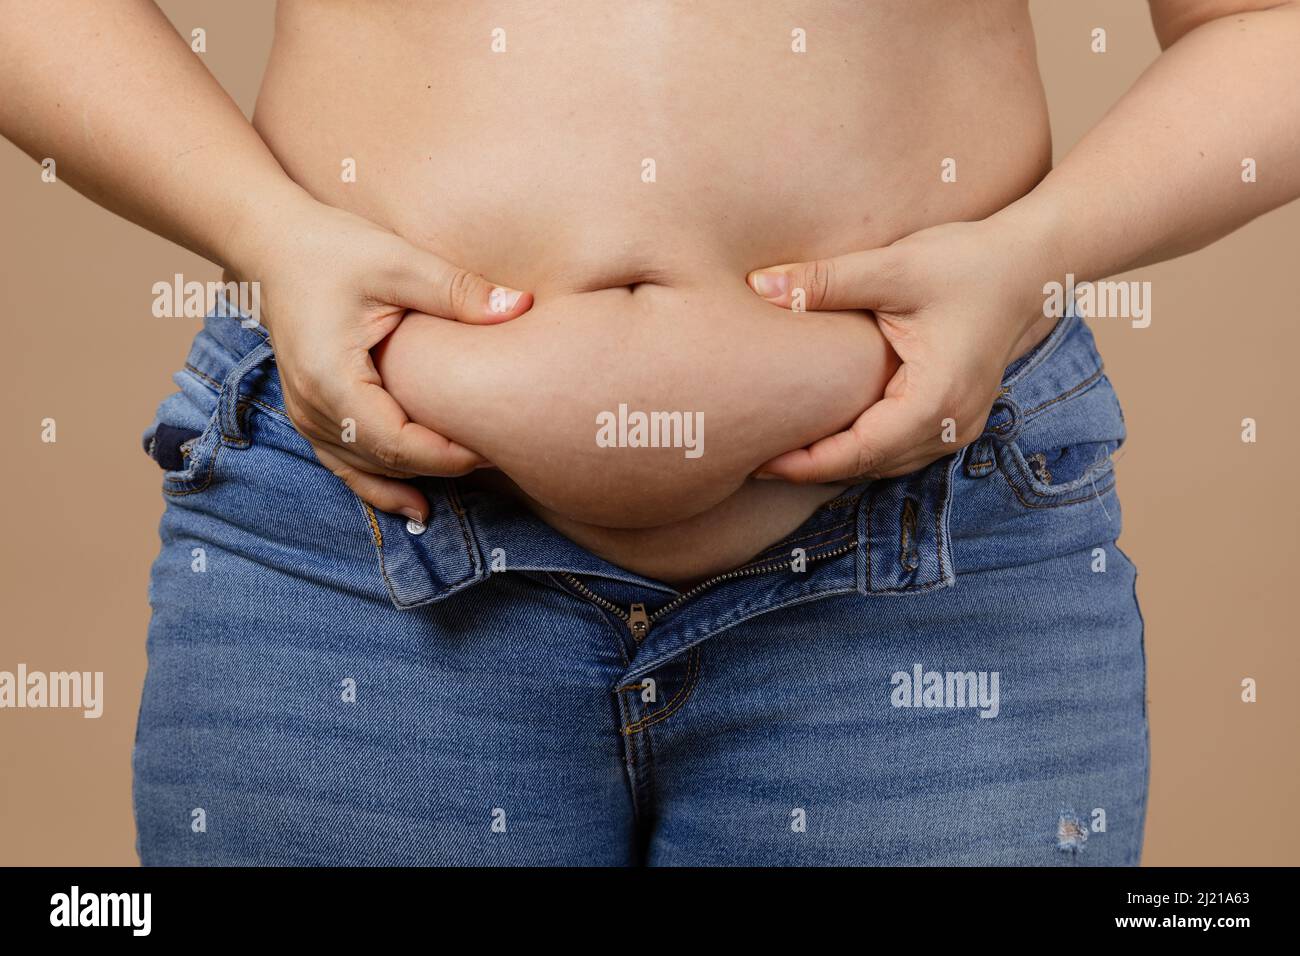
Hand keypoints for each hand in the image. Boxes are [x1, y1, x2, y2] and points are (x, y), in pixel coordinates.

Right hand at [229, 194, 532, 520]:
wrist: (274, 244)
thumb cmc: (334, 248)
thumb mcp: (399, 262)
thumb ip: (459, 291)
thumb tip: (523, 307)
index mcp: (331, 379)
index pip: (398, 443)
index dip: (449, 456)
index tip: (497, 447)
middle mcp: (312, 409)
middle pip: (387, 462)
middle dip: (444, 467)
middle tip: (502, 456)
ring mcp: (306, 416)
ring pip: (367, 471)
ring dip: (418, 480)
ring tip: (474, 483)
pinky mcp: (311, 414)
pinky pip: (347, 465)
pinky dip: (382, 486)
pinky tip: (418, 506)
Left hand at [745, 216, 1057, 481]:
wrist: (1028, 265)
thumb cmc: (965, 262)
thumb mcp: (892, 267)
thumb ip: (823, 281)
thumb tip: (757, 286)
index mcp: (936, 400)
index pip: (860, 452)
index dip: (806, 464)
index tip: (759, 461)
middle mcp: (951, 426)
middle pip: (868, 466)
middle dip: (812, 467)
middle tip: (753, 456)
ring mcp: (957, 428)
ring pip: (884, 463)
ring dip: (835, 461)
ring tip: (779, 451)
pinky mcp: (954, 419)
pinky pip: (898, 449)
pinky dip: (860, 447)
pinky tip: (823, 433)